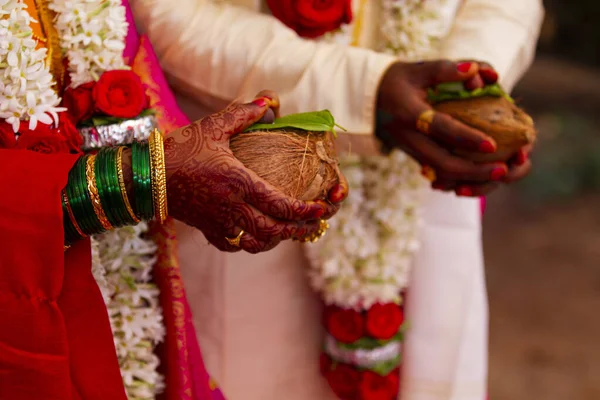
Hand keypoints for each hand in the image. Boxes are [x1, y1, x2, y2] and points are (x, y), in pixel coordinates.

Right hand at [163, 91, 346, 252]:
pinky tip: (257, 235)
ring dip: (277, 239)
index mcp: (238, 182)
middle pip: (274, 229)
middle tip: (314, 225)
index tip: (320, 209)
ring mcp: (219, 222)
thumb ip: (243, 114)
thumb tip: (269, 101)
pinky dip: (251, 244)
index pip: (280, 204)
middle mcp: (232, 207)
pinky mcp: (207, 230)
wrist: (147, 175)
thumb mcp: (213, 126)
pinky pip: (235, 245)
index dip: (304, 211)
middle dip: (298, 230)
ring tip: (290, 231)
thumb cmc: (181, 148)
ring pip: (257, 242)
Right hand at [376, 60, 528, 195]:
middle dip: (474, 171)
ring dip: (471, 178)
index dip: (465, 137)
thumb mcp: (418, 69)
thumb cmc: (395, 81)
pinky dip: (461, 178)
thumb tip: (477, 72)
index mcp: (408, 113)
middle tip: (503, 170)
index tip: (491, 144)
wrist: (366, 102)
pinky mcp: (415, 156)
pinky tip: (482, 176)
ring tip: (498, 175)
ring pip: (441, 173)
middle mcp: (409, 137)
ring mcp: (411, 150)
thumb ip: (447, 69)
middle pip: (442, 163)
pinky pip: (439, 173)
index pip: (439, 128)